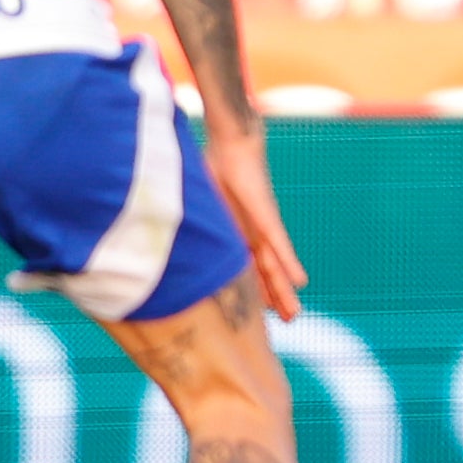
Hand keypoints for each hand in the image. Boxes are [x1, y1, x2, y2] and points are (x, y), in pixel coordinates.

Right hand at [203, 131, 306, 318]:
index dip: (256, 290)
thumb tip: (162, 241)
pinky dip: (289, 263)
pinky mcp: (265, 215)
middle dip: (276, 297)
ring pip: (275, 265)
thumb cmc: (215, 167)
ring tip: (294, 313)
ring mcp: (262, 226)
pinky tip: (300, 281)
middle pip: (266, 272)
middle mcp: (254, 234)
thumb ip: (191, 228)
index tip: (261, 314)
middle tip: (288, 320)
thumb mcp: (201, 208)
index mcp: (239, 234)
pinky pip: (279, 244)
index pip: (249, 268)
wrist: (233, 142)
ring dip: (284, 290)